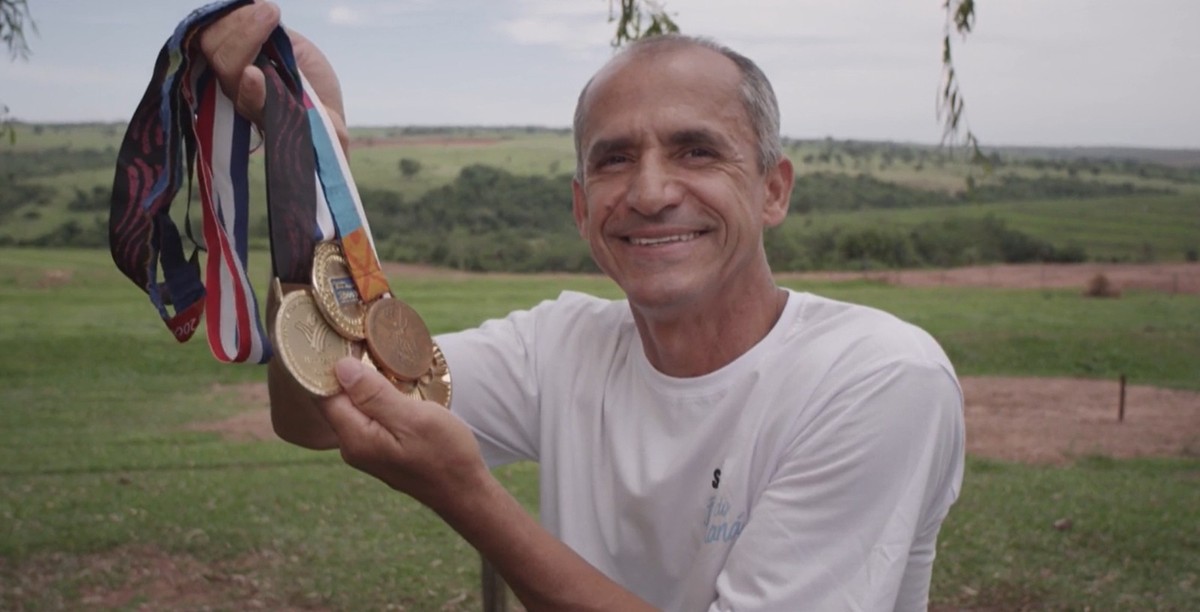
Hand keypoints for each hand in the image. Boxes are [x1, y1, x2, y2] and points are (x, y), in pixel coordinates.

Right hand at [197, 1, 346, 146]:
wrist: (333, 118)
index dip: (229, 19)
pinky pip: (250, 103)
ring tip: (269, 21)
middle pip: (214, 50)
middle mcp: (232, 82)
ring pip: (228, 70)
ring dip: (246, 39)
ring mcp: (245, 102)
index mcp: (234, 63)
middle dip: (240, 24)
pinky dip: (250, 88)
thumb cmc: (312, 83)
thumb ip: (266, 29)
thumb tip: (250, 6)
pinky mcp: (265, 123)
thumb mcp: (291, 44)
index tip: (262, 8)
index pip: (211, 36)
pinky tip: (254, 73)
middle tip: (269, 12)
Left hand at [319, 357, 490, 512]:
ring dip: (366, 384)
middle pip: (337, 399)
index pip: (324, 394)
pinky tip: (393, 387)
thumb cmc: (445, 454)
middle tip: (368, 345)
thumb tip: (340, 368)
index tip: (349, 341)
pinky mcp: (379, 449)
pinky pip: (368, 416)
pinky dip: (376, 398)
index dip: (332, 365)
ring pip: (354, 406)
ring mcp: (365, 449)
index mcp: (355, 438)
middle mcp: (352, 446)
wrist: (464, 491)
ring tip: (384, 362)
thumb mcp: (414, 418)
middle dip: (348, 372)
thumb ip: (374, 395)